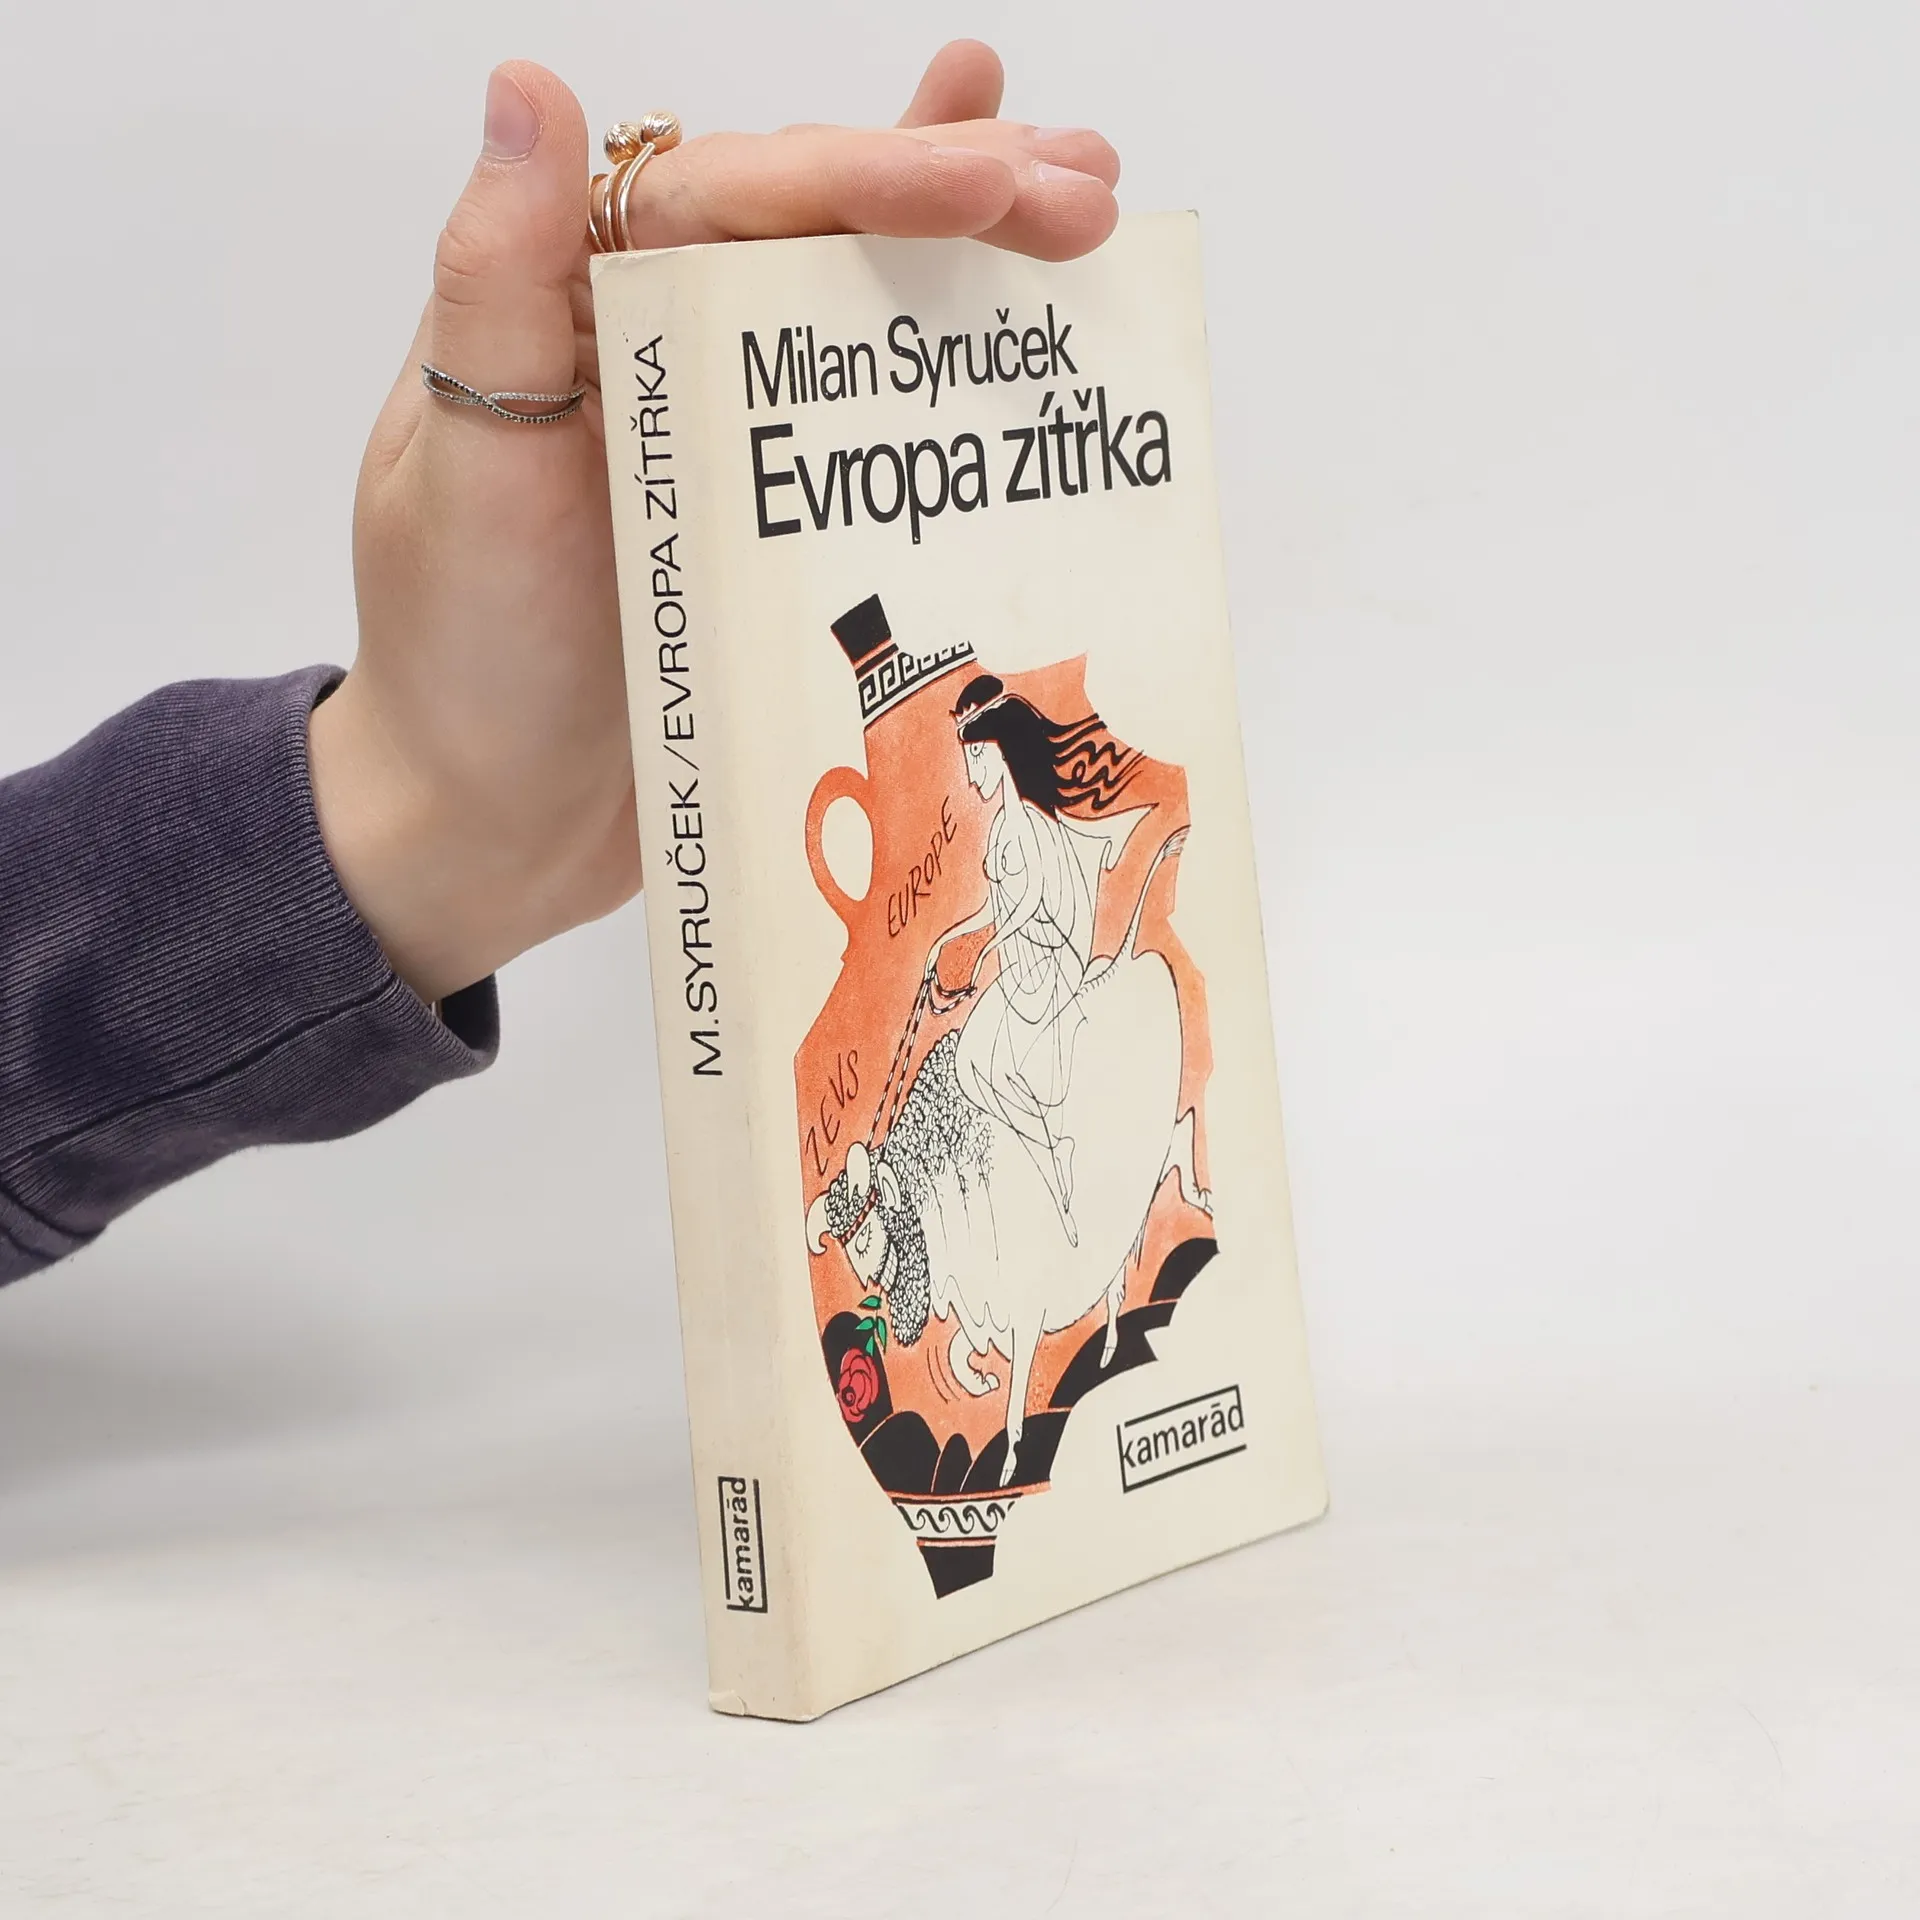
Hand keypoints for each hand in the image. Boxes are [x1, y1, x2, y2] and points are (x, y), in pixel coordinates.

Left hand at [308, 42, 1120, 1000]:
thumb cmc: (460, 664)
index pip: (733, 198)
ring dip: (975, 242)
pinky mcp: (774, 514)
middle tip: (1087, 192)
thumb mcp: (464, 480)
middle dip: (956, 192)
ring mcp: (725, 429)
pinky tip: (1009, 292)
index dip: (867, 175)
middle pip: (814, 225)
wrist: (492, 824)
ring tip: (1091, 201)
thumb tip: (528, 93)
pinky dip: (942, 355)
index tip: (991, 182)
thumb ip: (498, 289)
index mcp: (580, 309)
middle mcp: (657, 343)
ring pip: (855, 299)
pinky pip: (870, 417)